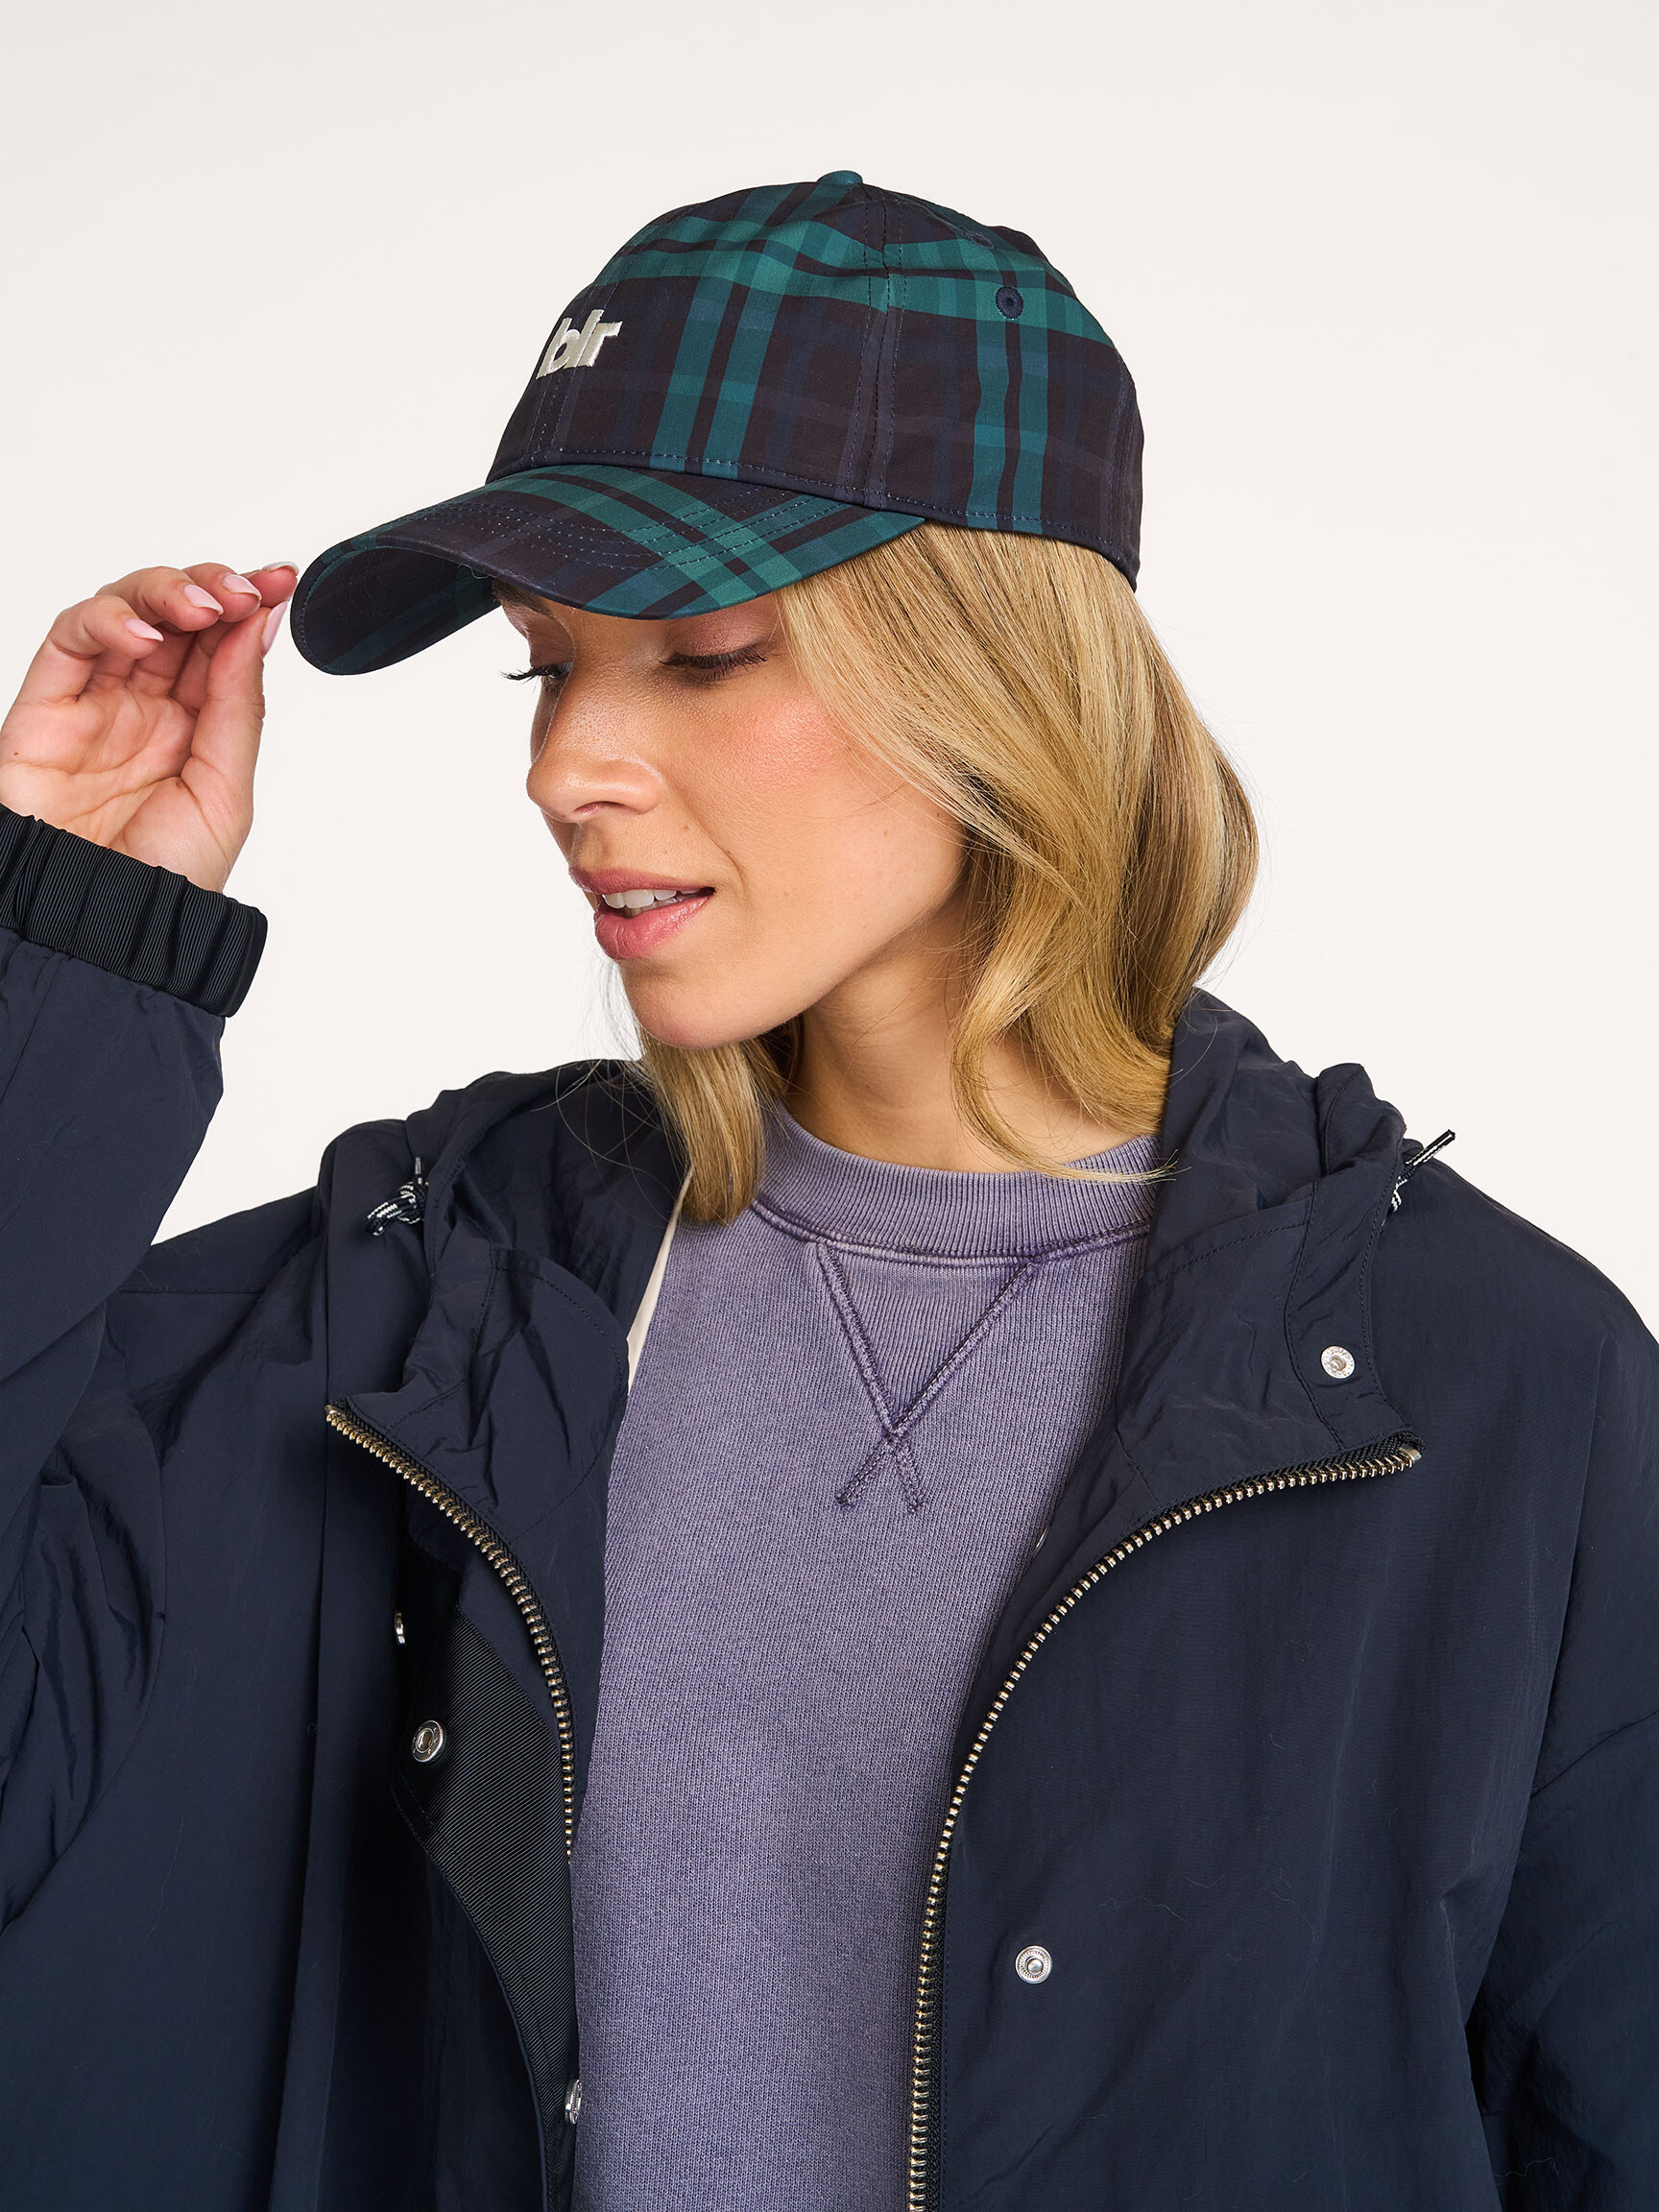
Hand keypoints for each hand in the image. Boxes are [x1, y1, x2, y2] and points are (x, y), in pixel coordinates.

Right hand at [0, 562, 296, 893]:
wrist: (103, 931)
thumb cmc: (164, 880)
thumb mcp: (226, 790)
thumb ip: (237, 705)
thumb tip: (259, 626)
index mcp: (193, 729)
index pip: (219, 643)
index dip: (248, 603)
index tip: (282, 579)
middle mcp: (144, 708)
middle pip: (175, 615)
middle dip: (214, 587)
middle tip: (246, 588)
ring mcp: (95, 702)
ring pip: (123, 610)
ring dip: (165, 591)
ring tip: (204, 607)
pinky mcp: (46, 706)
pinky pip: (70, 640)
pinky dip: (107, 621)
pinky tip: (146, 635)